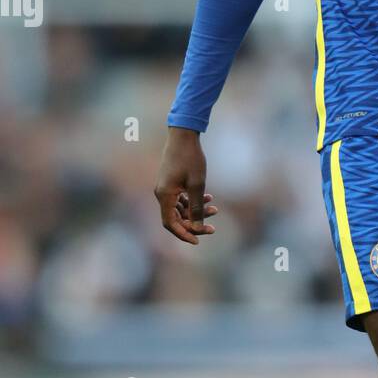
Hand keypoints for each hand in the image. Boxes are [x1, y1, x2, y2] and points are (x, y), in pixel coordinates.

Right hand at [154, 128, 219, 244]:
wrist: (183, 135)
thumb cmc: (190, 158)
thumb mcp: (197, 184)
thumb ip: (196, 207)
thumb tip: (197, 227)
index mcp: (164, 195)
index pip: (170, 224)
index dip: (183, 234)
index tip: (198, 242)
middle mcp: (162, 194)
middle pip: (176, 219)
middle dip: (194, 224)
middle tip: (213, 228)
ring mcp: (165, 188)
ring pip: (180, 209)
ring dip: (196, 212)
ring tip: (215, 209)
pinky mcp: (171, 183)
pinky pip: (180, 199)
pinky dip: (193, 202)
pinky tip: (209, 198)